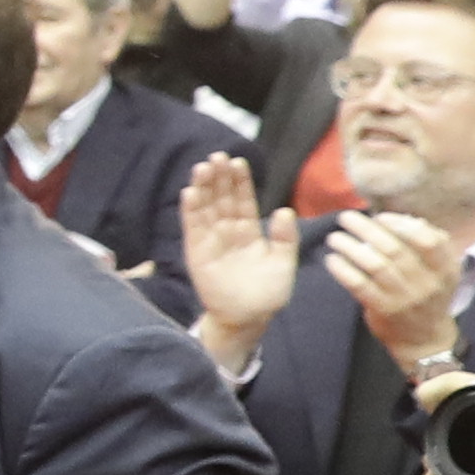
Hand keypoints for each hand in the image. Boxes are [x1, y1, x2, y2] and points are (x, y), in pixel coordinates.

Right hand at [179, 157, 295, 345]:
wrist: (247, 317)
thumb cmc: (267, 293)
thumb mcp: (283, 263)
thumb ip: (284, 238)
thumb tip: (284, 210)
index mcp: (249, 231)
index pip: (243, 200)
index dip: (241, 182)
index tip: (238, 162)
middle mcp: (228, 231)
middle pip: (222, 198)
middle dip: (219, 177)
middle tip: (217, 156)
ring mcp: (210, 239)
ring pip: (206, 207)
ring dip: (203, 187)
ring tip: (203, 167)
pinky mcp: (196, 251)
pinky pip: (192, 226)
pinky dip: (190, 209)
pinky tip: (190, 192)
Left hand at [332, 206, 471, 372]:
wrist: (425, 339)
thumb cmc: (428, 296)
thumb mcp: (441, 272)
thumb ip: (428, 246)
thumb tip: (405, 219)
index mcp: (445, 269)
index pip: (429, 241)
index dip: (402, 225)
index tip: (379, 217)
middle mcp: (428, 283)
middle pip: (395, 249)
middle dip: (366, 229)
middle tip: (346, 217)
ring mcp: (406, 298)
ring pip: (375, 265)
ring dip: (350, 247)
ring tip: (334, 237)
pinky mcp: (384, 310)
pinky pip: (360, 285)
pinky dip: (343, 269)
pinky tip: (331, 260)